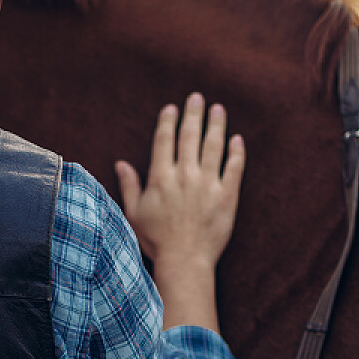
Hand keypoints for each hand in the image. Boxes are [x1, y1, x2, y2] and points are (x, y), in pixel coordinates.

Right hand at [114, 93, 244, 331]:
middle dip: (193, 114)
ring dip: (216, 125)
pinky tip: (237, 140)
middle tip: (197, 97)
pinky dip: (236, 152)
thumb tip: (121, 164)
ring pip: (214, 147)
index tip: (172, 108)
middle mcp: (185, 175)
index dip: (168, 122)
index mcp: (161, 177)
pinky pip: (234, 168)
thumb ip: (129, 186)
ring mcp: (208, 184)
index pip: (164, 141)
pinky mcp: (227, 196)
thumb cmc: (156, 240)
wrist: (185, 260)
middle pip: (190, 136)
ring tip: (218, 109)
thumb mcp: (134, 213)